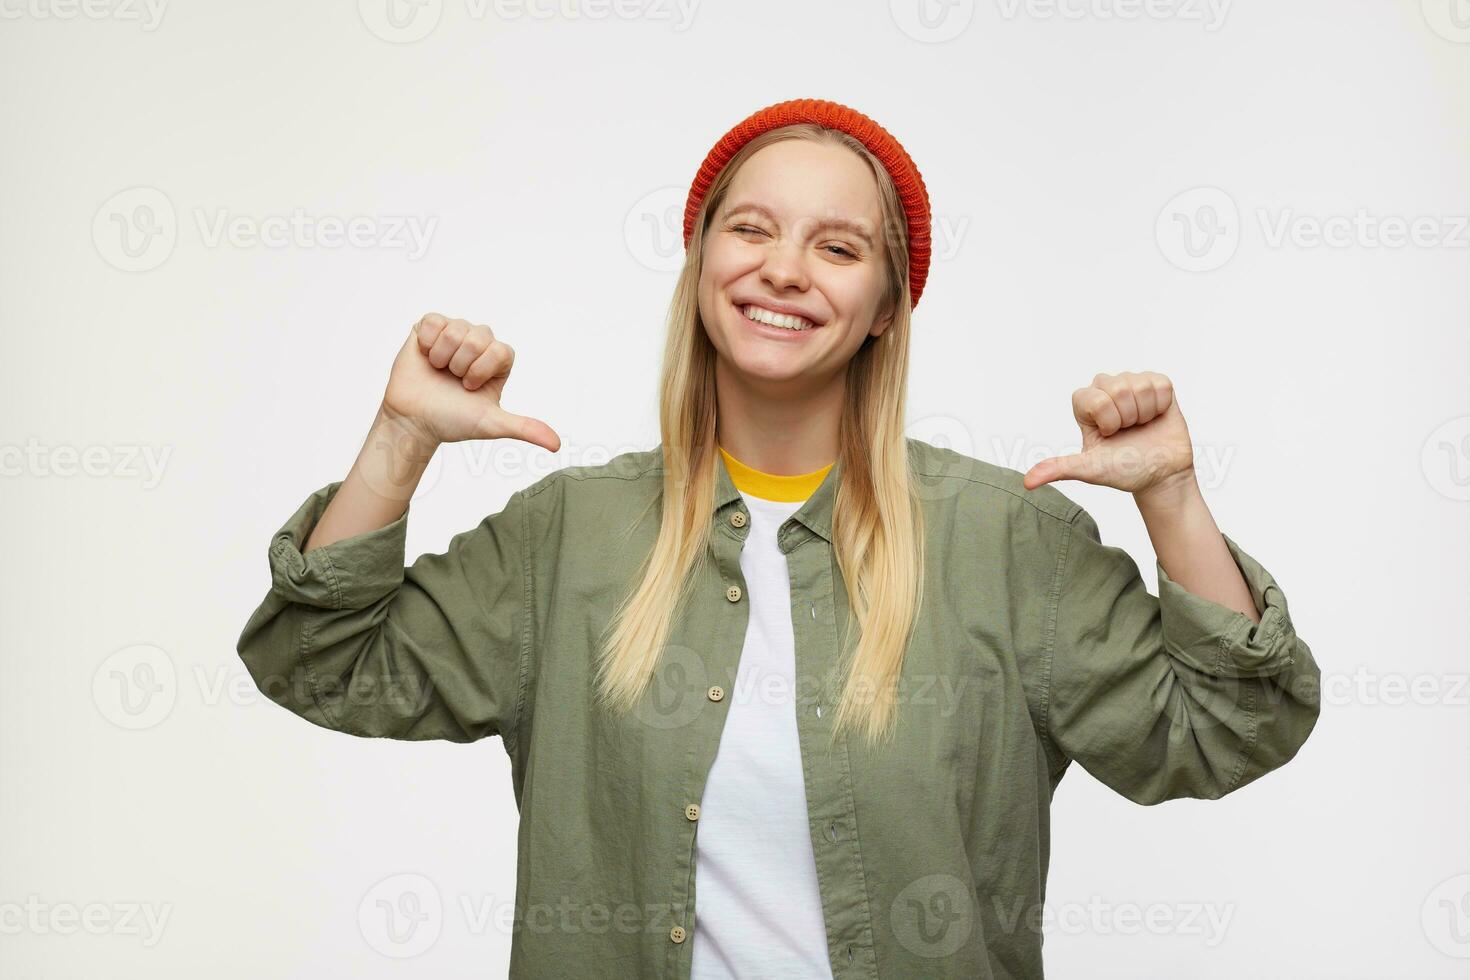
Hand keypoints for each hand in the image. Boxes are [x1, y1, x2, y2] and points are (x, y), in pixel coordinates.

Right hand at [380, 313, 561, 451]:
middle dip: (462, 364)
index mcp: (498, 361)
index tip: (469, 387)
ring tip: (438, 370)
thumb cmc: (451, 421)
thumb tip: (556, 445)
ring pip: (455, 329)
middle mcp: (479, 343)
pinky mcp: (429, 327)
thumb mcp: (492, 424)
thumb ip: (526, 428)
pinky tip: (426, 357)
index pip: (501, 350)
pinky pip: (433, 321)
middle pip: (479, 335)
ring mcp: (455, 333)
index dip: (482, 369)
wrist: (412, 420)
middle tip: (453, 379)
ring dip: (443, 357)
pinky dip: (427, 343)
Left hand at [1022, 371, 1196, 499]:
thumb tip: (1027, 482)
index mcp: (1085, 404)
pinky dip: (1161, 407)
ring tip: (1141, 425)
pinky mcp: (1156, 384)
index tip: (1110, 435)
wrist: (1160, 474)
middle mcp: (1105, 388)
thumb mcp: (1089, 469)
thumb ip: (1059, 469)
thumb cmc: (1124, 470)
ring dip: (1144, 413)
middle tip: (1128, 431)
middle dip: (1127, 417)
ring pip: (1140, 387)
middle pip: (1118, 388)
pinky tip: (1155, 417)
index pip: (1095, 399)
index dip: (1108, 421)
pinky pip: (1160, 385)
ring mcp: (1131, 384)